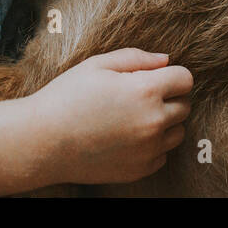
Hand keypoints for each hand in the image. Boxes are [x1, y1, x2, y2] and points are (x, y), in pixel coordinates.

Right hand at [28, 48, 192, 185]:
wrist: (43, 141)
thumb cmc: (67, 97)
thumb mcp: (97, 64)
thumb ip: (137, 58)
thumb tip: (166, 60)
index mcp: (146, 91)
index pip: (185, 79)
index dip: (172, 74)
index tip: (154, 77)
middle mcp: (154, 122)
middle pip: (185, 106)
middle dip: (169, 97)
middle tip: (138, 96)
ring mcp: (149, 149)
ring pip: (177, 132)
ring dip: (164, 122)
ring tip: (133, 117)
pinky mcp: (140, 170)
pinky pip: (162, 154)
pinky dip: (151, 145)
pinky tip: (125, 137)